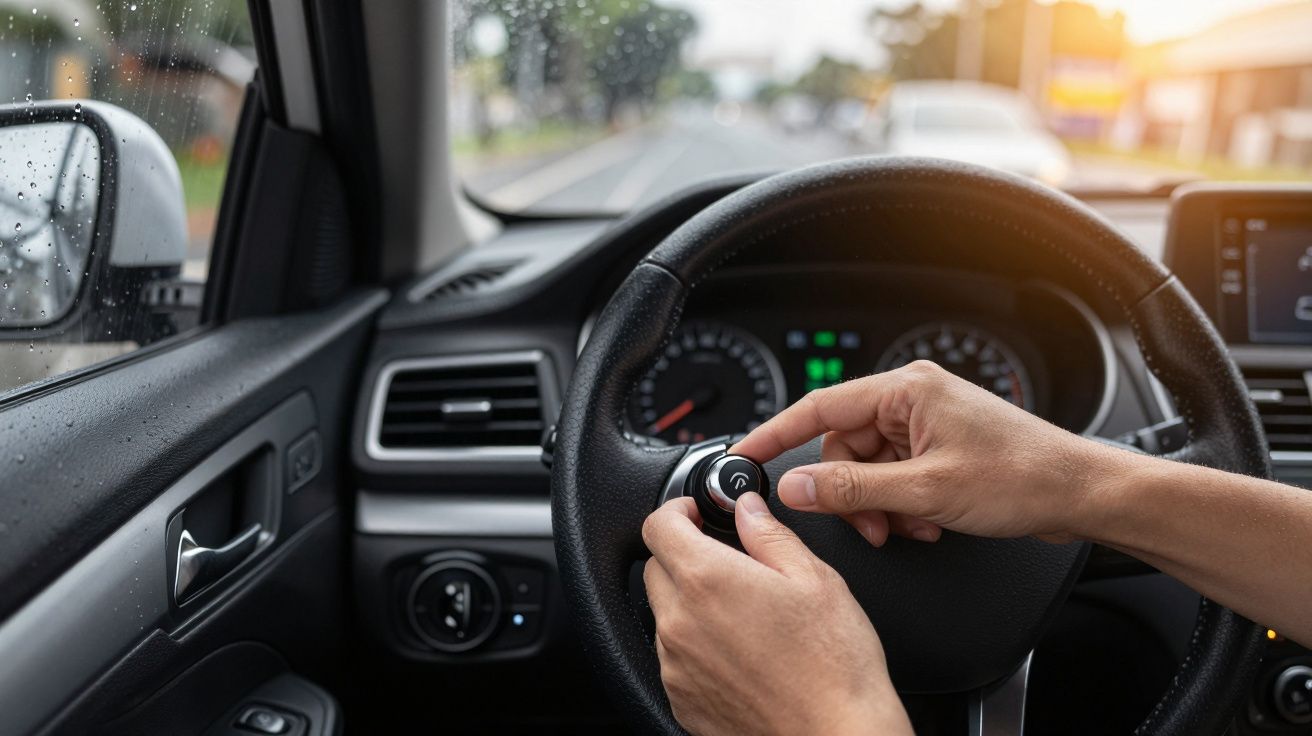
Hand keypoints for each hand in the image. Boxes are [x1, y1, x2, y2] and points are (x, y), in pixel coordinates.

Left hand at [643, 494, 912, 735]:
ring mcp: (676, 667)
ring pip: (664, 614)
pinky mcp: (681, 700)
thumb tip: (747, 509)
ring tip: (744, 616)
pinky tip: (740, 651)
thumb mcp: (815, 579)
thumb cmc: (834, 667)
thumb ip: (769, 534)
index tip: (696, 513)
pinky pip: (674, 658)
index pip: (658, 526)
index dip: (676, 510)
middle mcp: (680, 623)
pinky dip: (695, 646)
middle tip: (728, 563)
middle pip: (656, 568)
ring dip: (690, 603)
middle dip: (684, 556)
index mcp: (708, 581)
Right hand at [732, 360, 1121, 545]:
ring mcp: (926, 423)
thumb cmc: (1023, 477)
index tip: (743, 456)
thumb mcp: (924, 491)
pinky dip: (901, 505)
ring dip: (880, 505)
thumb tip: (796, 486)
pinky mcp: (938, 447)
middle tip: (870, 525)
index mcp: (905, 390)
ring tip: (911, 526)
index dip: (774, 435)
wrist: (1080, 494)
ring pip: (867, 468)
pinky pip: (894, 476)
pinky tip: (927, 522)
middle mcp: (912, 399)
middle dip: (850, 492)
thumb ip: (851, 489)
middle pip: (842, 447)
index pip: (818, 408)